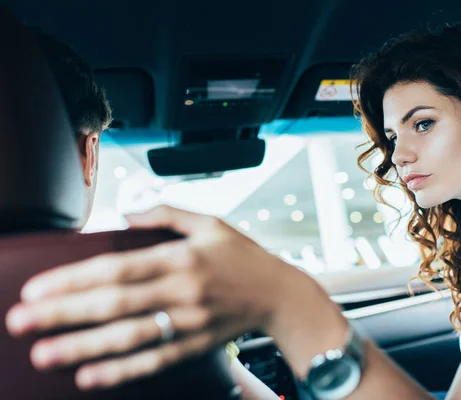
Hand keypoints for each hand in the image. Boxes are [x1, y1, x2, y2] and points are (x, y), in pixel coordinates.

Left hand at [5, 206, 309, 389]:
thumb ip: (167, 213)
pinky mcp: (195, 345)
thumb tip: (126, 211)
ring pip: (128, 337)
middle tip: (21, 322)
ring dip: (83, 347)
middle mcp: (181, 291)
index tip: (37, 288)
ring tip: (44, 354)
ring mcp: (188, 323)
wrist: (279, 294)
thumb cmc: (243, 256)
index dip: (74, 279)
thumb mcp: (211, 222)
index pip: (118, 268)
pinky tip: (91, 376)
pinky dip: (121, 371)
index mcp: (181, 257)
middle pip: (114, 304)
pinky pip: (154, 361)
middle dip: (63, 314)